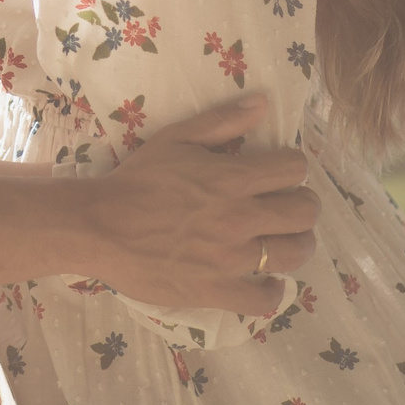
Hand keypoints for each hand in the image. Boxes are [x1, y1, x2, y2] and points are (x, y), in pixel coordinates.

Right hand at [73, 92, 317, 316]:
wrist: (100, 227)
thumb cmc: (137, 180)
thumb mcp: (176, 138)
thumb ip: (222, 121)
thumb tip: (263, 104)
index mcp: (231, 178)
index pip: (294, 168)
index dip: (293, 166)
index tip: (283, 170)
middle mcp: (239, 218)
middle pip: (304, 212)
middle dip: (303, 203)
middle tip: (289, 203)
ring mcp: (231, 259)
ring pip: (294, 253)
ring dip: (298, 243)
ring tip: (285, 238)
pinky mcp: (217, 291)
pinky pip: (265, 300)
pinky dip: (273, 290)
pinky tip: (266, 279)